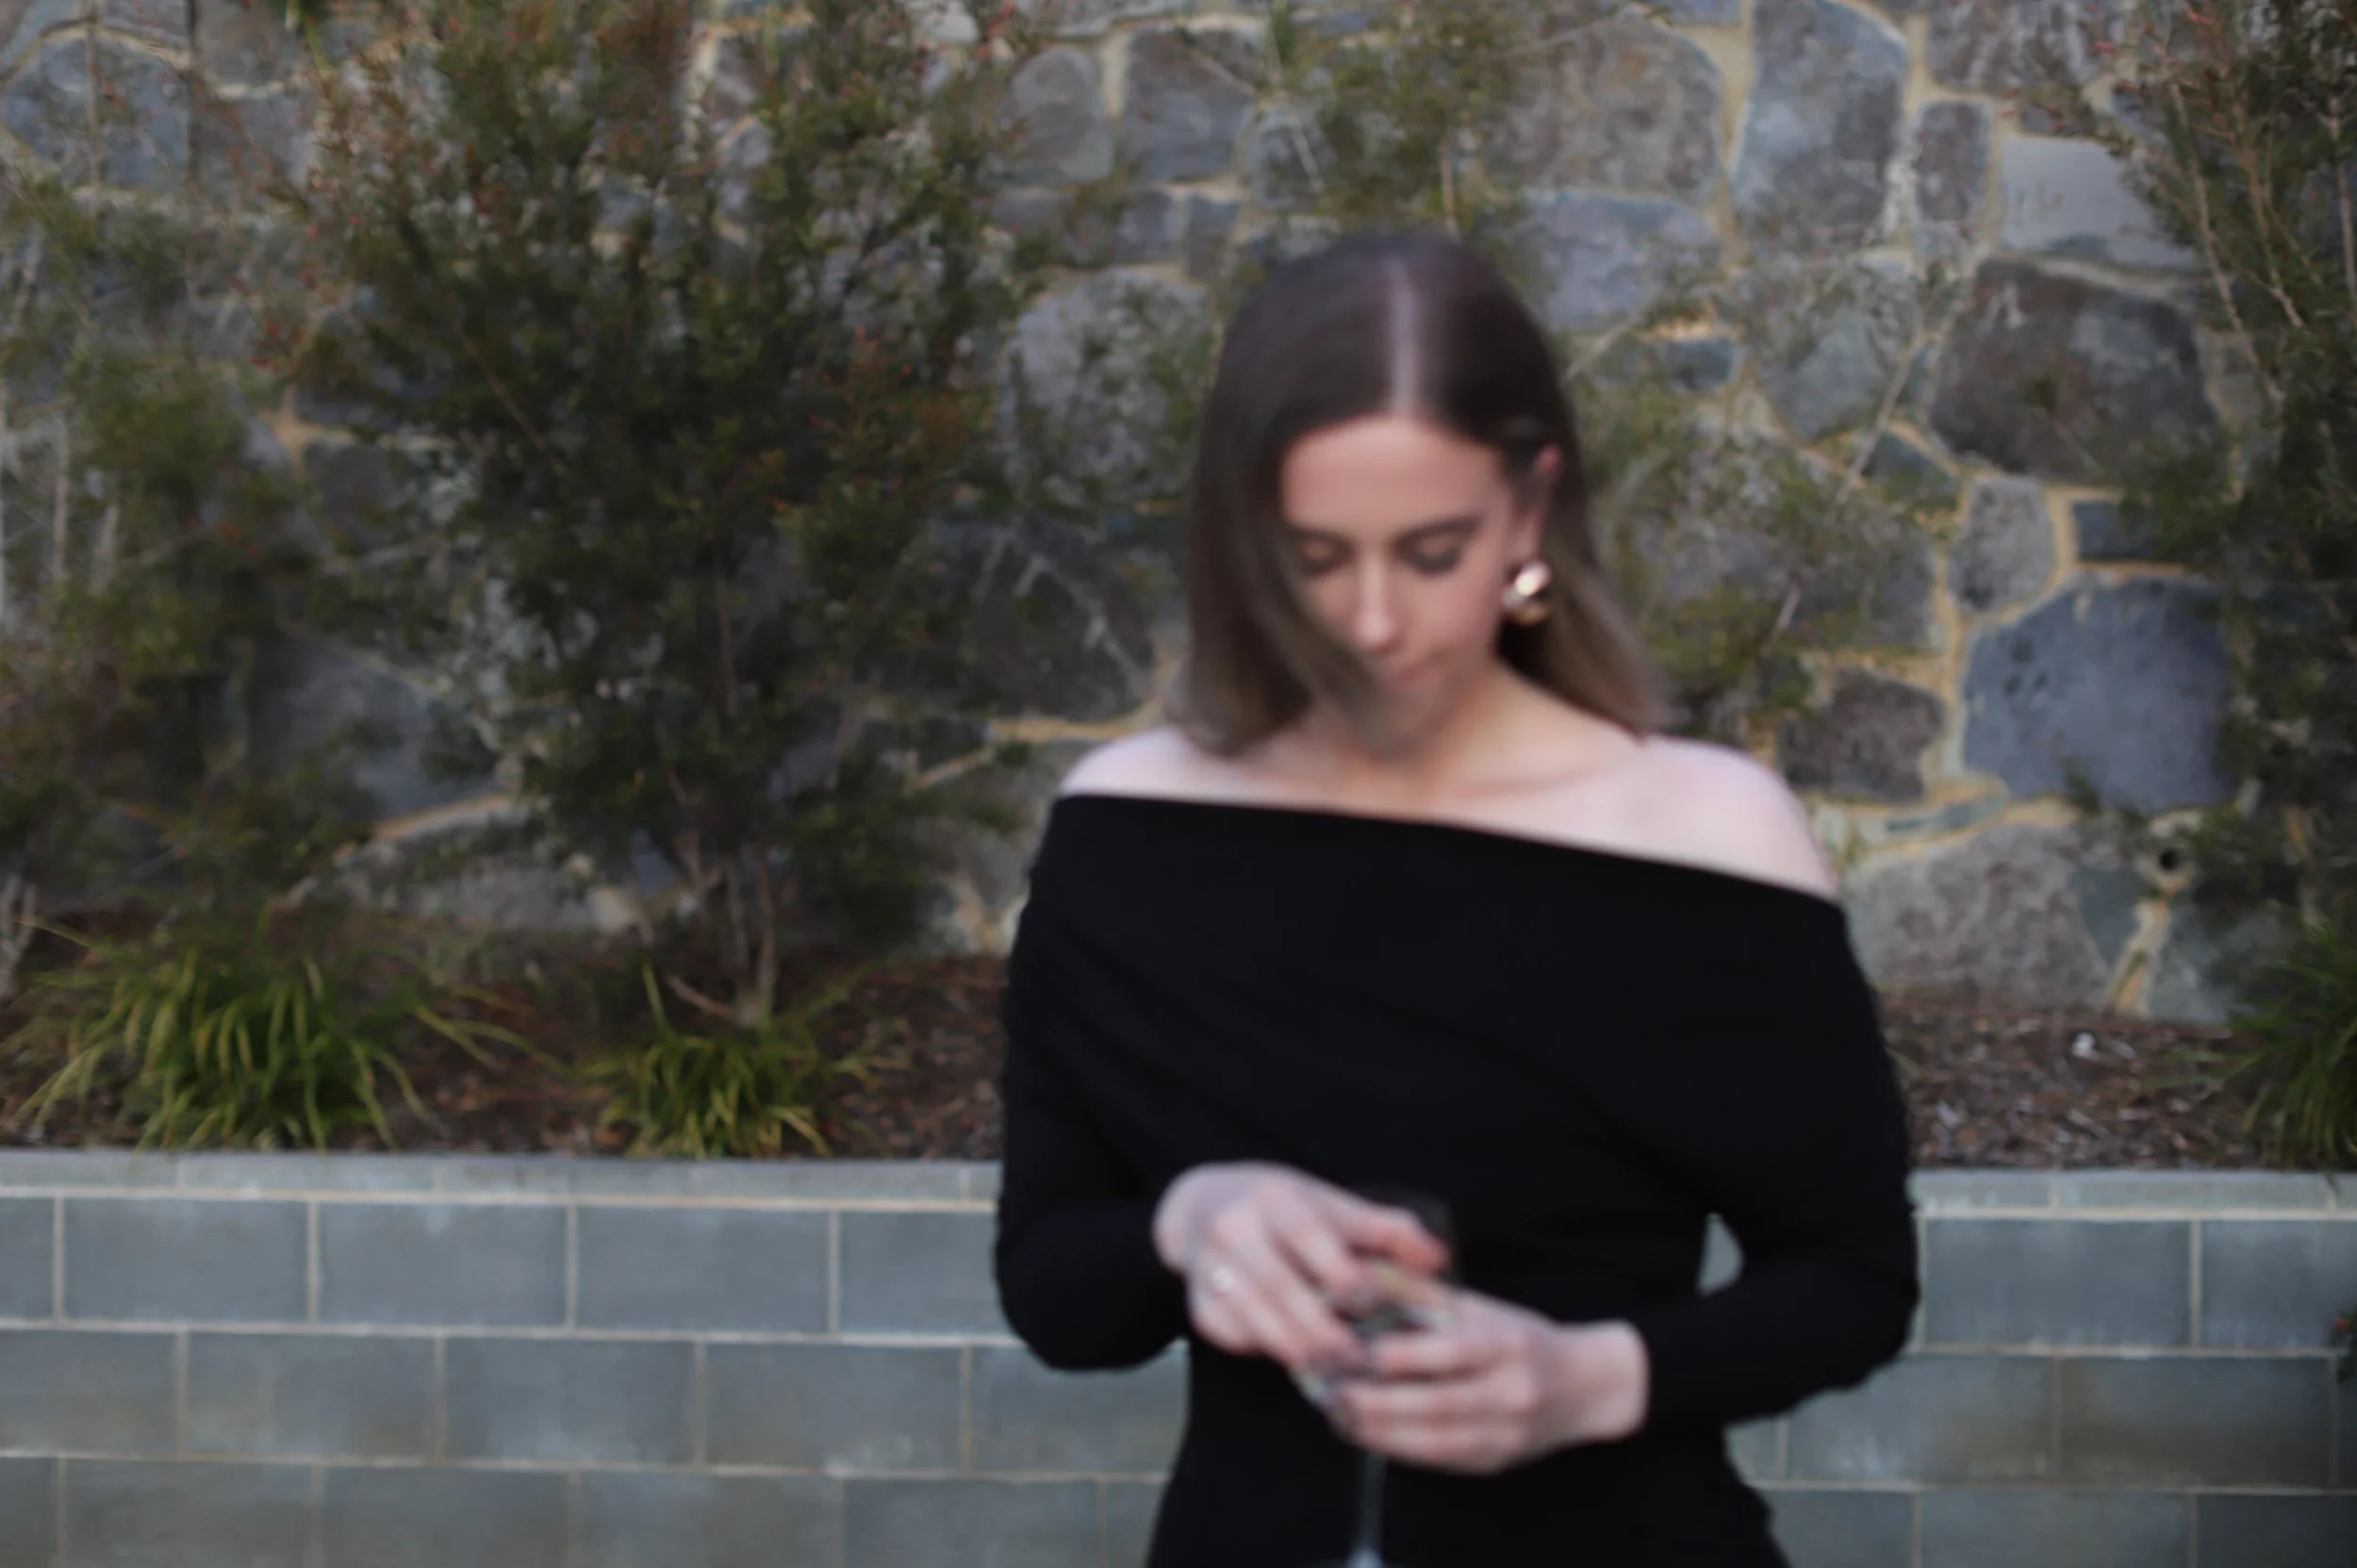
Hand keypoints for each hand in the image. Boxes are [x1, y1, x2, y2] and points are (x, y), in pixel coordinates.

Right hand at [1152, 1162, 1451, 1373]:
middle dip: (1319, 1325)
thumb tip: (1437, 1260)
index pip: (1306, 1233)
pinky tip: (1296, 1359)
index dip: (1339, 1269)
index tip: (1371, 1300)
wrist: (1204, 1206)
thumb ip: (1387, 1231)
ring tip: (1334, 1368)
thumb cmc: (1285, 1207)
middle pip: (1277, 1283)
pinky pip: (1230, 1332)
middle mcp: (1234, 1227)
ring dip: (1294, 1346)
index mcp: (1275, 1197)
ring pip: (1252, 1315)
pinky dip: (1263, 1348)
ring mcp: (1209, 1265)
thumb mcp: (1332, 1204)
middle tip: (1358, 1356)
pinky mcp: (1197, 1300)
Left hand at [1323, 1292, 1648, 1473]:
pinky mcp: (1495, 1461)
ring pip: (1436, 1440)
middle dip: (1381, 1402)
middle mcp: (1512, 1393)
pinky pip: (1441, 1459)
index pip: (1452, 1353)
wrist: (1586, 1387)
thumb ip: (1422, 1293)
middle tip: (1333, 1392)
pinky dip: (1400, 1449)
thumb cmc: (1521, 1338)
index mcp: (1510, 1346)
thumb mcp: (1480, 1306)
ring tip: (1340, 1416)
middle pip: (1439, 1404)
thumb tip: (1362, 1277)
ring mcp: (1506, 1434)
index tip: (1356, 1351)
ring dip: (1382, 1432)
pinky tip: (1368, 1435)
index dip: (1403, 1356)